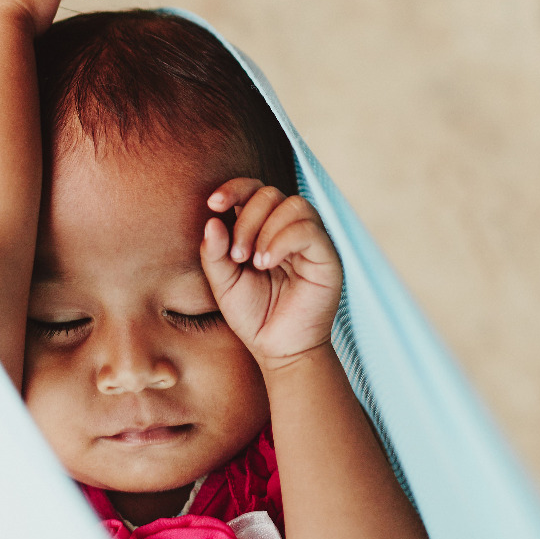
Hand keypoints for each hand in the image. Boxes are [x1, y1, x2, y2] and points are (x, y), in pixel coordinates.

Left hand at [200, 179, 342, 372]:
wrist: (279, 350)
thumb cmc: (253, 315)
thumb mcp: (223, 283)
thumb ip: (214, 253)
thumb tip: (212, 220)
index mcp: (263, 228)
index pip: (253, 190)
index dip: (234, 188)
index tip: (213, 204)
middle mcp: (288, 229)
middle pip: (270, 194)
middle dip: (246, 219)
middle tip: (237, 255)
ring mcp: (310, 240)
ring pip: (293, 205)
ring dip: (265, 229)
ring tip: (253, 262)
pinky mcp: (326, 256)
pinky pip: (308, 230)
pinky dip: (282, 240)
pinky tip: (267, 262)